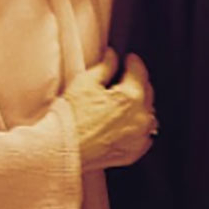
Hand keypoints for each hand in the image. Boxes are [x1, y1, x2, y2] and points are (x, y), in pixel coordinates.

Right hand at [63, 49, 156, 172]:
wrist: (60, 151)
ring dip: (139, 105)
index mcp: (131, 98)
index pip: (139, 72)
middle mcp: (141, 118)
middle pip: (146, 91)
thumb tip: (113, 56)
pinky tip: (124, 122)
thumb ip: (105, 66)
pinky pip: (144, 133)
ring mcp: (139, 137)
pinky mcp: (134, 152)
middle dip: (136, 83)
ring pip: (147, 113)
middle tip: (123, 79)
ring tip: (122, 102)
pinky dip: (137, 126)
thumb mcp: (85, 83)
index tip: (129, 59)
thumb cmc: (70, 119)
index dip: (133, 62)